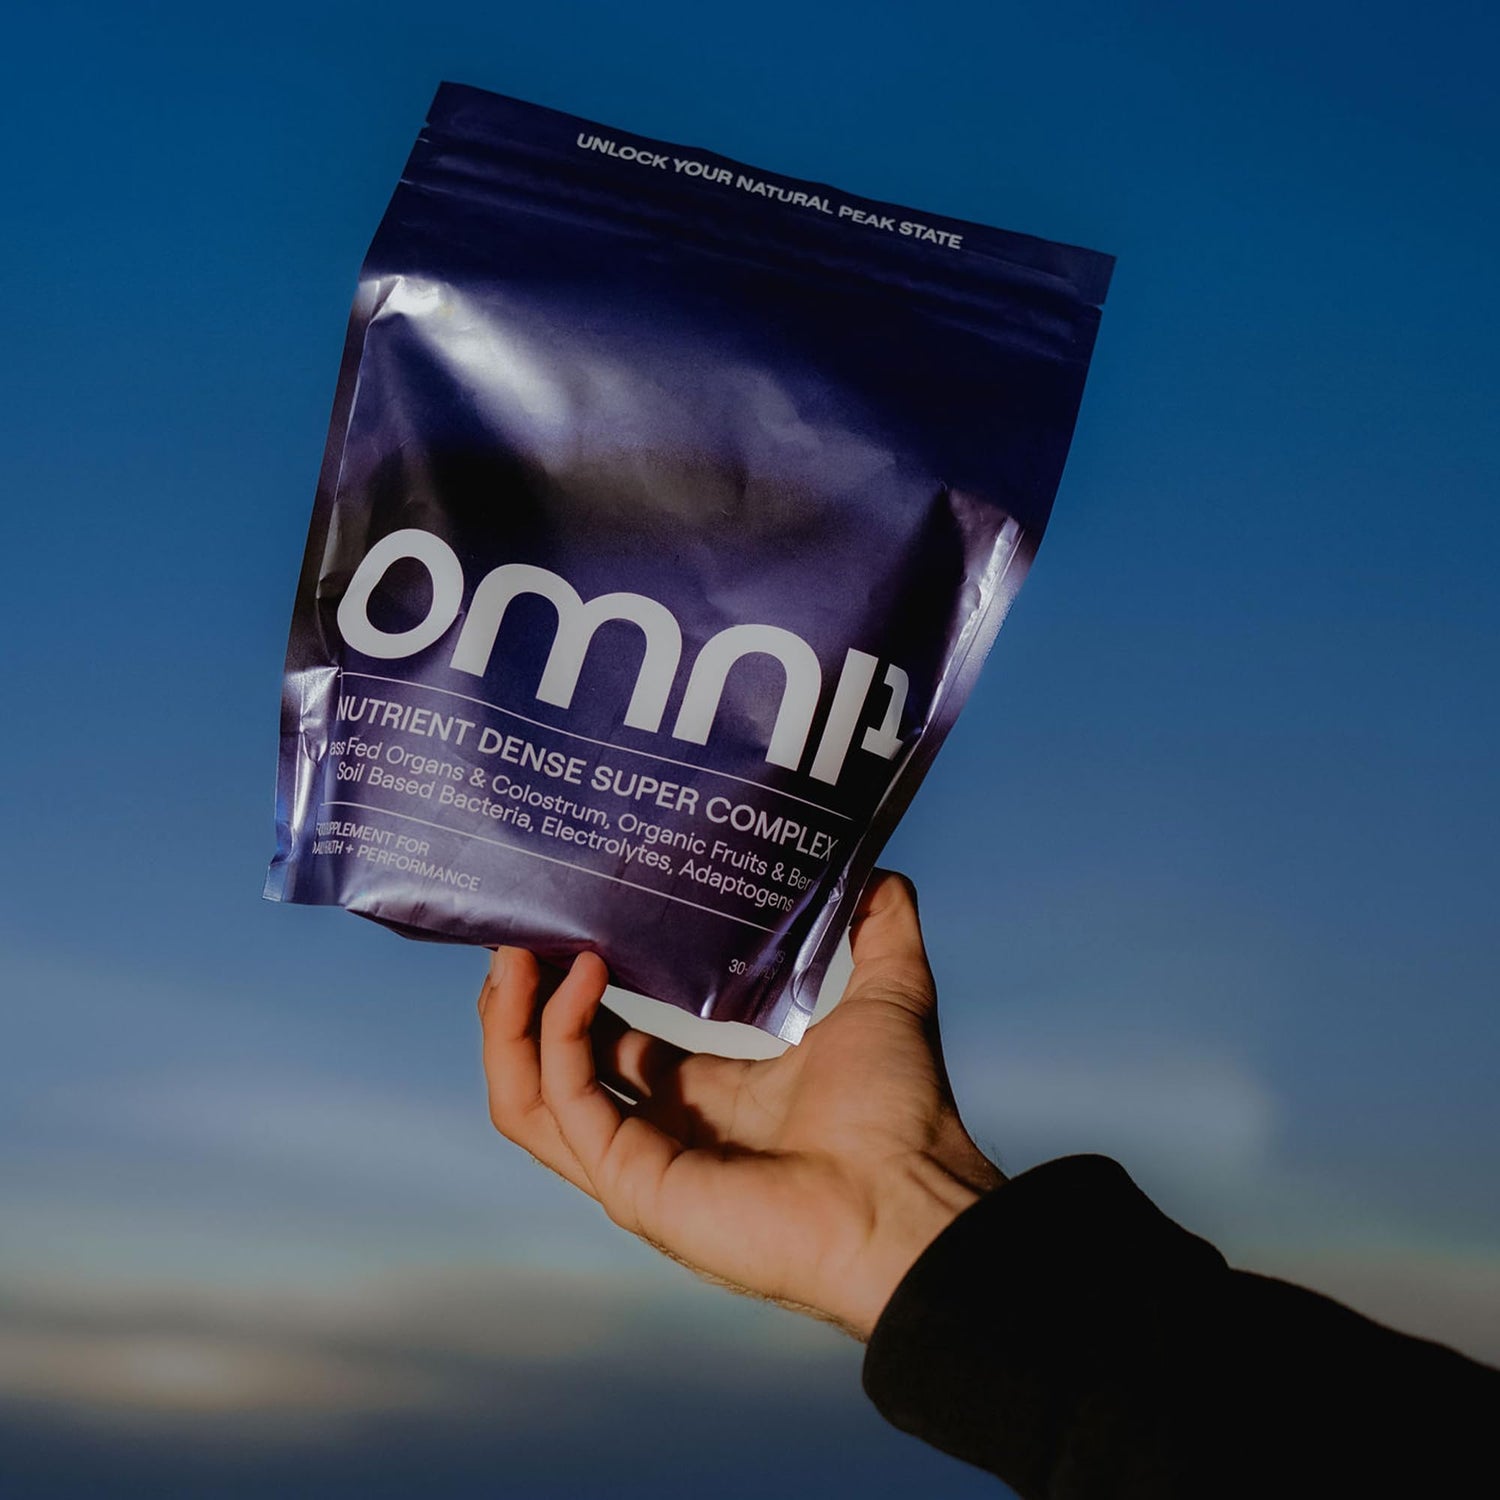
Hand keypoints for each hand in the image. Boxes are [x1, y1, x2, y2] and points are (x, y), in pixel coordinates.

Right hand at [477, 870, 1004, 1339]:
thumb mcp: (888, 996)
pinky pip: (563, 1105)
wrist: (915, 1202)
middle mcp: (661, 1133)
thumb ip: (881, 930)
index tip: (561, 925)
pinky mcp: (633, 1185)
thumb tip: (881, 870)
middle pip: (551, 1070)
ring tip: (514, 951)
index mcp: (704, 1100)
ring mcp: (639, 1166)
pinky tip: (583, 976)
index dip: (575, 991)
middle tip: (516, 932)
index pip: (609, 1044)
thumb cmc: (903, 1118)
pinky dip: (557, 1038)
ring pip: (529, 1097)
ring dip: (509, 1023)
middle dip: (521, 1003)